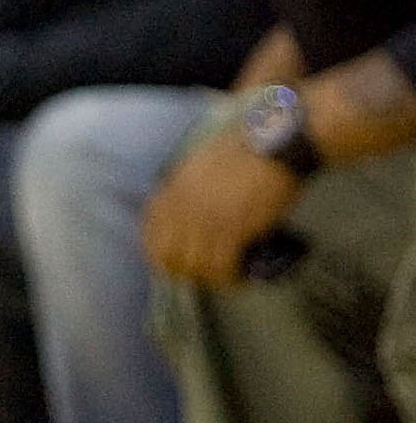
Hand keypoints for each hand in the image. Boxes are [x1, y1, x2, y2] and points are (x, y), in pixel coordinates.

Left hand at [141, 128, 301, 287]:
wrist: (273, 145)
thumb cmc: (245, 150)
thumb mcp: (201, 165)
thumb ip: (189, 189)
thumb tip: (189, 216)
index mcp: (174, 187)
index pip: (151, 232)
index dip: (159, 253)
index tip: (173, 263)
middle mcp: (183, 205)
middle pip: (168, 255)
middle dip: (183, 269)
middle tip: (204, 272)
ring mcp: (206, 218)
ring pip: (194, 266)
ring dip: (210, 276)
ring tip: (226, 275)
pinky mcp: (232, 228)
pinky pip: (221, 267)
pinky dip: (229, 277)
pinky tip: (239, 276)